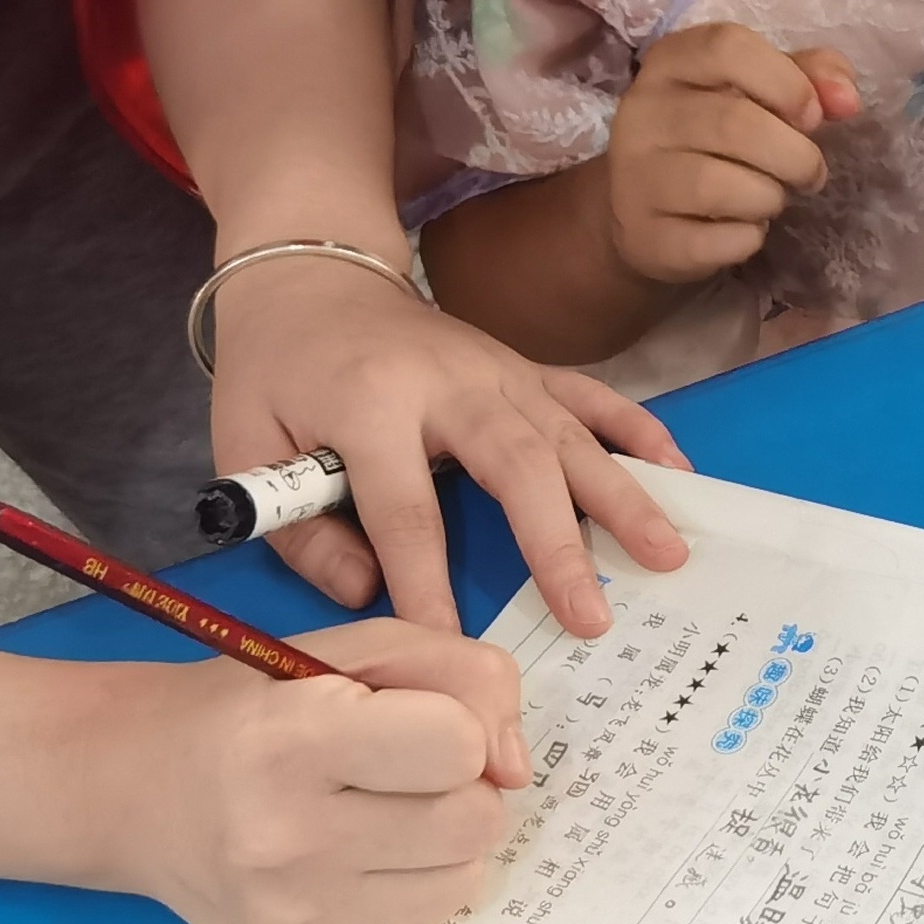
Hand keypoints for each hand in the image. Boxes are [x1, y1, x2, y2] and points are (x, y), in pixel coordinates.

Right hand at [126, 618, 532, 923]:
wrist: (138, 793)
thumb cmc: (257, 705)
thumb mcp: (354, 650)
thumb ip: (462, 675)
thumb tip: (519, 768)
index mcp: (293, 741)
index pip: (458, 745)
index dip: (452, 725)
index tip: (407, 722)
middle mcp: (289, 840)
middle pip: (475, 821)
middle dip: (459, 787)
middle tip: (400, 772)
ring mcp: (299, 918)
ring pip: (465, 880)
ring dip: (443, 842)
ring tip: (379, 814)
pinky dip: (413, 888)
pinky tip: (358, 860)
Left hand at [207, 251, 687, 637]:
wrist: (312, 276)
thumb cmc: (276, 374)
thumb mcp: (245, 447)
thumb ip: (297, 529)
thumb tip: (366, 590)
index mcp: (369, 403)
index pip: (404, 508)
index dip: (428, 582)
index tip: (456, 646)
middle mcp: (448, 382)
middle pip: (514, 465)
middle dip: (556, 544)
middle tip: (592, 615)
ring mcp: (496, 369)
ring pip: (568, 434)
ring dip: (622, 496)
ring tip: (668, 554)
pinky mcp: (522, 366)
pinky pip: (589, 397)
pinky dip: (637, 431)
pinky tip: (679, 473)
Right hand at [604, 24, 862, 286]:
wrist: (643, 214)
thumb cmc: (713, 139)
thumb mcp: (756, 91)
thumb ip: (807, 77)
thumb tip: (846, 98)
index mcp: (671, 62)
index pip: (727, 47)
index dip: (786, 81)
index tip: (812, 116)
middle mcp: (642, 112)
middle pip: (734, 123)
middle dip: (795, 155)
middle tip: (809, 173)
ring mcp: (636, 176)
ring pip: (722, 186)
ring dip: (770, 197)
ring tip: (769, 197)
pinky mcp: (646, 236)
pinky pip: (720, 240)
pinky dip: (748, 238)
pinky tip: (740, 229)